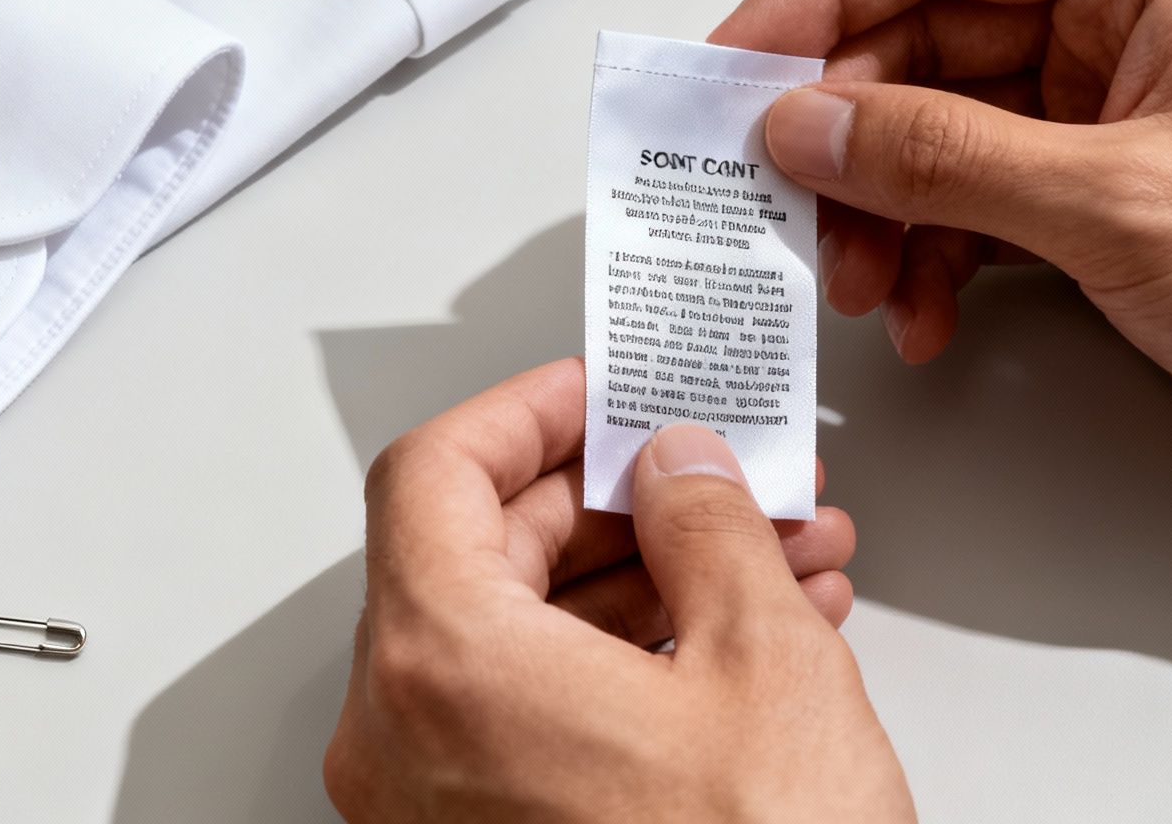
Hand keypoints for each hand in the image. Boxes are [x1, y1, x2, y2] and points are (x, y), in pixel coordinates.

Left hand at [324, 359, 909, 822]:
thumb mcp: (763, 664)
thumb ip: (706, 524)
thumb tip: (678, 467)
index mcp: (442, 667)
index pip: (433, 472)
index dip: (524, 411)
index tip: (594, 390)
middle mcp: (405, 737)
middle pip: (481, 549)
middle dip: (618, 500)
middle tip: (706, 470)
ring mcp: (433, 801)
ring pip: (522, 631)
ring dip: (643, 578)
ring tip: (766, 551)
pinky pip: (534, 708)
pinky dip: (625, 656)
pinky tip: (737, 632)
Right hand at [713, 0, 1171, 503]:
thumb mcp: (1117, 205)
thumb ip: (941, 158)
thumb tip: (811, 122)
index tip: (735, 59)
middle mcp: (1122, 22)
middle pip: (920, 37)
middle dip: (842, 128)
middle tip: (775, 190)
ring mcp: (1109, 111)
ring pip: (932, 128)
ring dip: (876, 207)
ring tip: (855, 275)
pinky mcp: (1103, 196)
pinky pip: (969, 198)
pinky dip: (926, 254)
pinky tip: (918, 307)